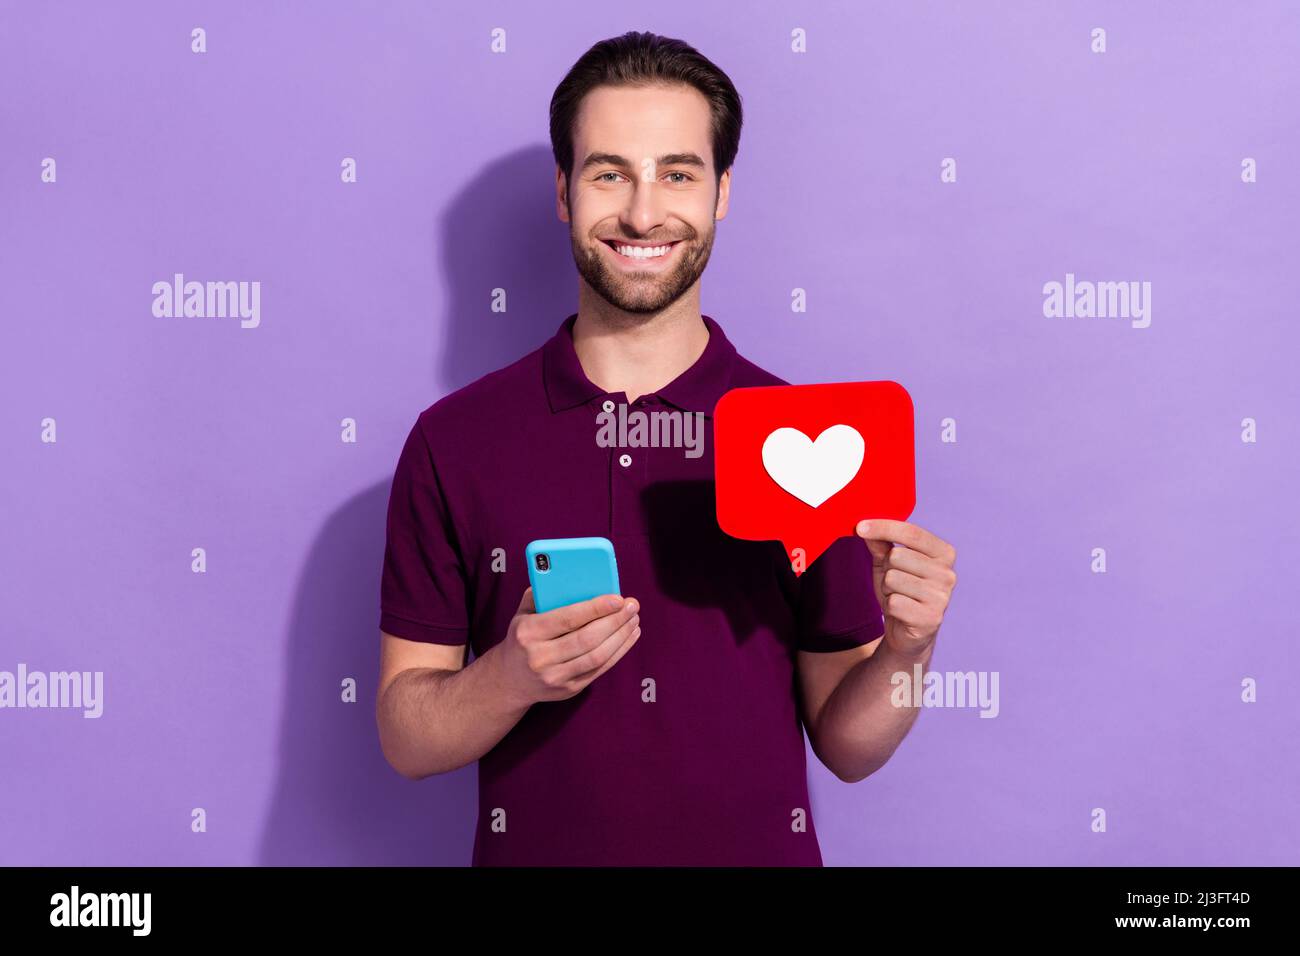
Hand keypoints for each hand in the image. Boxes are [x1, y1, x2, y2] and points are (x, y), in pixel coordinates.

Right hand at [494, 587, 640, 706]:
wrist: (509, 680)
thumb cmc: (522, 638)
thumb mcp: (522, 614)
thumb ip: (543, 595)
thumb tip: (572, 576)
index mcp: (528, 633)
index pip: (567, 619)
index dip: (595, 608)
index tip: (617, 598)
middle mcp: (541, 657)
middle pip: (587, 639)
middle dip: (615, 621)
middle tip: (632, 606)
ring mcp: (556, 677)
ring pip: (597, 656)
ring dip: (621, 637)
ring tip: (633, 620)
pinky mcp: (569, 690)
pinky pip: (599, 669)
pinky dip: (618, 652)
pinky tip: (628, 636)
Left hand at [855, 519, 956, 659]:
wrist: (907, 632)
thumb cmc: (900, 590)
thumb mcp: (888, 563)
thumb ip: (881, 544)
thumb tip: (866, 526)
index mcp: (944, 553)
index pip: (912, 532)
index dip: (883, 527)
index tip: (860, 527)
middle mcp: (948, 573)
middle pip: (897, 556)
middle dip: (886, 568)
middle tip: (894, 582)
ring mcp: (942, 597)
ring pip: (893, 578)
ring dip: (887, 588)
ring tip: (898, 596)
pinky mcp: (931, 618)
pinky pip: (894, 602)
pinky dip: (890, 606)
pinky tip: (901, 611)